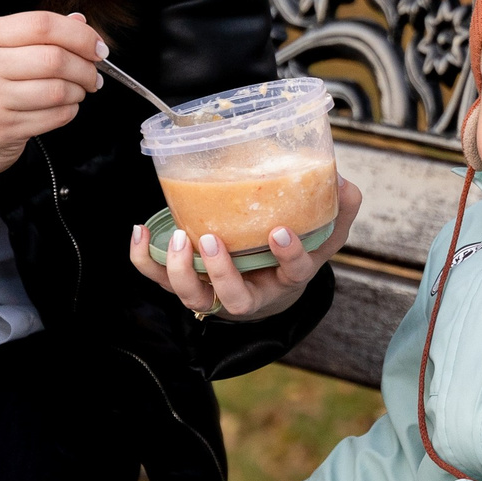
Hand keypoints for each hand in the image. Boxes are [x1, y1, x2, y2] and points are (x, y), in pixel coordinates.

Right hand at [0, 12, 106, 212]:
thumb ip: (37, 33)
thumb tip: (81, 21)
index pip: (42, 25)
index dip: (80, 34)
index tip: (98, 47)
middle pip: (54, 58)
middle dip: (86, 67)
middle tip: (93, 73)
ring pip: (58, 90)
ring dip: (79, 91)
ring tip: (78, 91)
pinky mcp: (3, 129)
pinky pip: (55, 116)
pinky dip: (70, 111)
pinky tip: (64, 107)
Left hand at [130, 177, 363, 322]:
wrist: (268, 283)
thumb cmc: (293, 252)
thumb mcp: (325, 233)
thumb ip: (339, 209)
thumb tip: (342, 181)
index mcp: (287, 278)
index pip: (295, 273)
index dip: (289, 256)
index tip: (279, 231)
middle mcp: (251, 292)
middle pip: (235, 299)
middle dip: (221, 273)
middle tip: (211, 240)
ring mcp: (216, 291)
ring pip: (194, 297)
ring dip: (181, 271)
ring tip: (178, 237)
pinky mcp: (188, 283)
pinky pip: (161, 279)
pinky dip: (146, 260)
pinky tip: (139, 231)